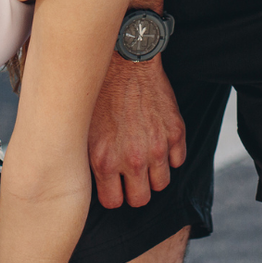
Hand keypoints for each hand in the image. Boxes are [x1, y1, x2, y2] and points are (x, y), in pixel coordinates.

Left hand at [88, 53, 186, 207]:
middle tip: (130, 176)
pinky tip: (157, 140)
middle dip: (134, 190)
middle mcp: (133, 158)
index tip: (113, 186)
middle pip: (141, 199)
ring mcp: (157, 146)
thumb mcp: (83, 128)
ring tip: (143, 156)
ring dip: (153, 174)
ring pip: (162, 183)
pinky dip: (170, 155)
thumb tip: (86, 180)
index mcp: (105, 160)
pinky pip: (178, 161)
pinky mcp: (175, 132)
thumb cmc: (98, 90)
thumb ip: (89, 159)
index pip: (114, 202)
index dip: (113, 195)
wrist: (124, 59)